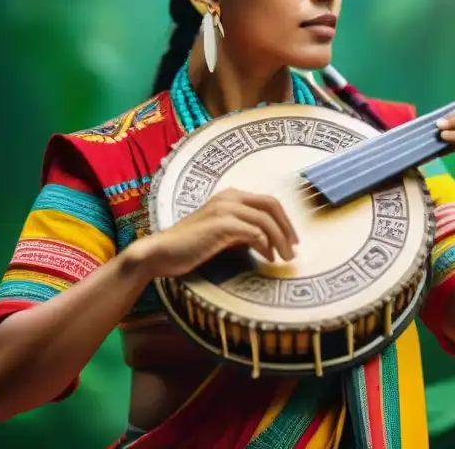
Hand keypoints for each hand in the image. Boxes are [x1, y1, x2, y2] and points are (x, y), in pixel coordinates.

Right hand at [134, 187, 298, 277]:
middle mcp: (230, 197)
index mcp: (230, 196)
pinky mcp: (221, 225)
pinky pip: (254, 232)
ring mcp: (225, 209)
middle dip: (287, 227)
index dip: (283, 220)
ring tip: (285, 258)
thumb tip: (265, 241)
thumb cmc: (190, 246)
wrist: (161, 252)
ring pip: (265, 220)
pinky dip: (265, 246)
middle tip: (294, 248)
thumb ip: (241, 231)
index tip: (292, 239)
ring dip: (280, 240)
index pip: (267, 202)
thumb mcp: (220, 233)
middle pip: (271, 205)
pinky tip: (268, 259)